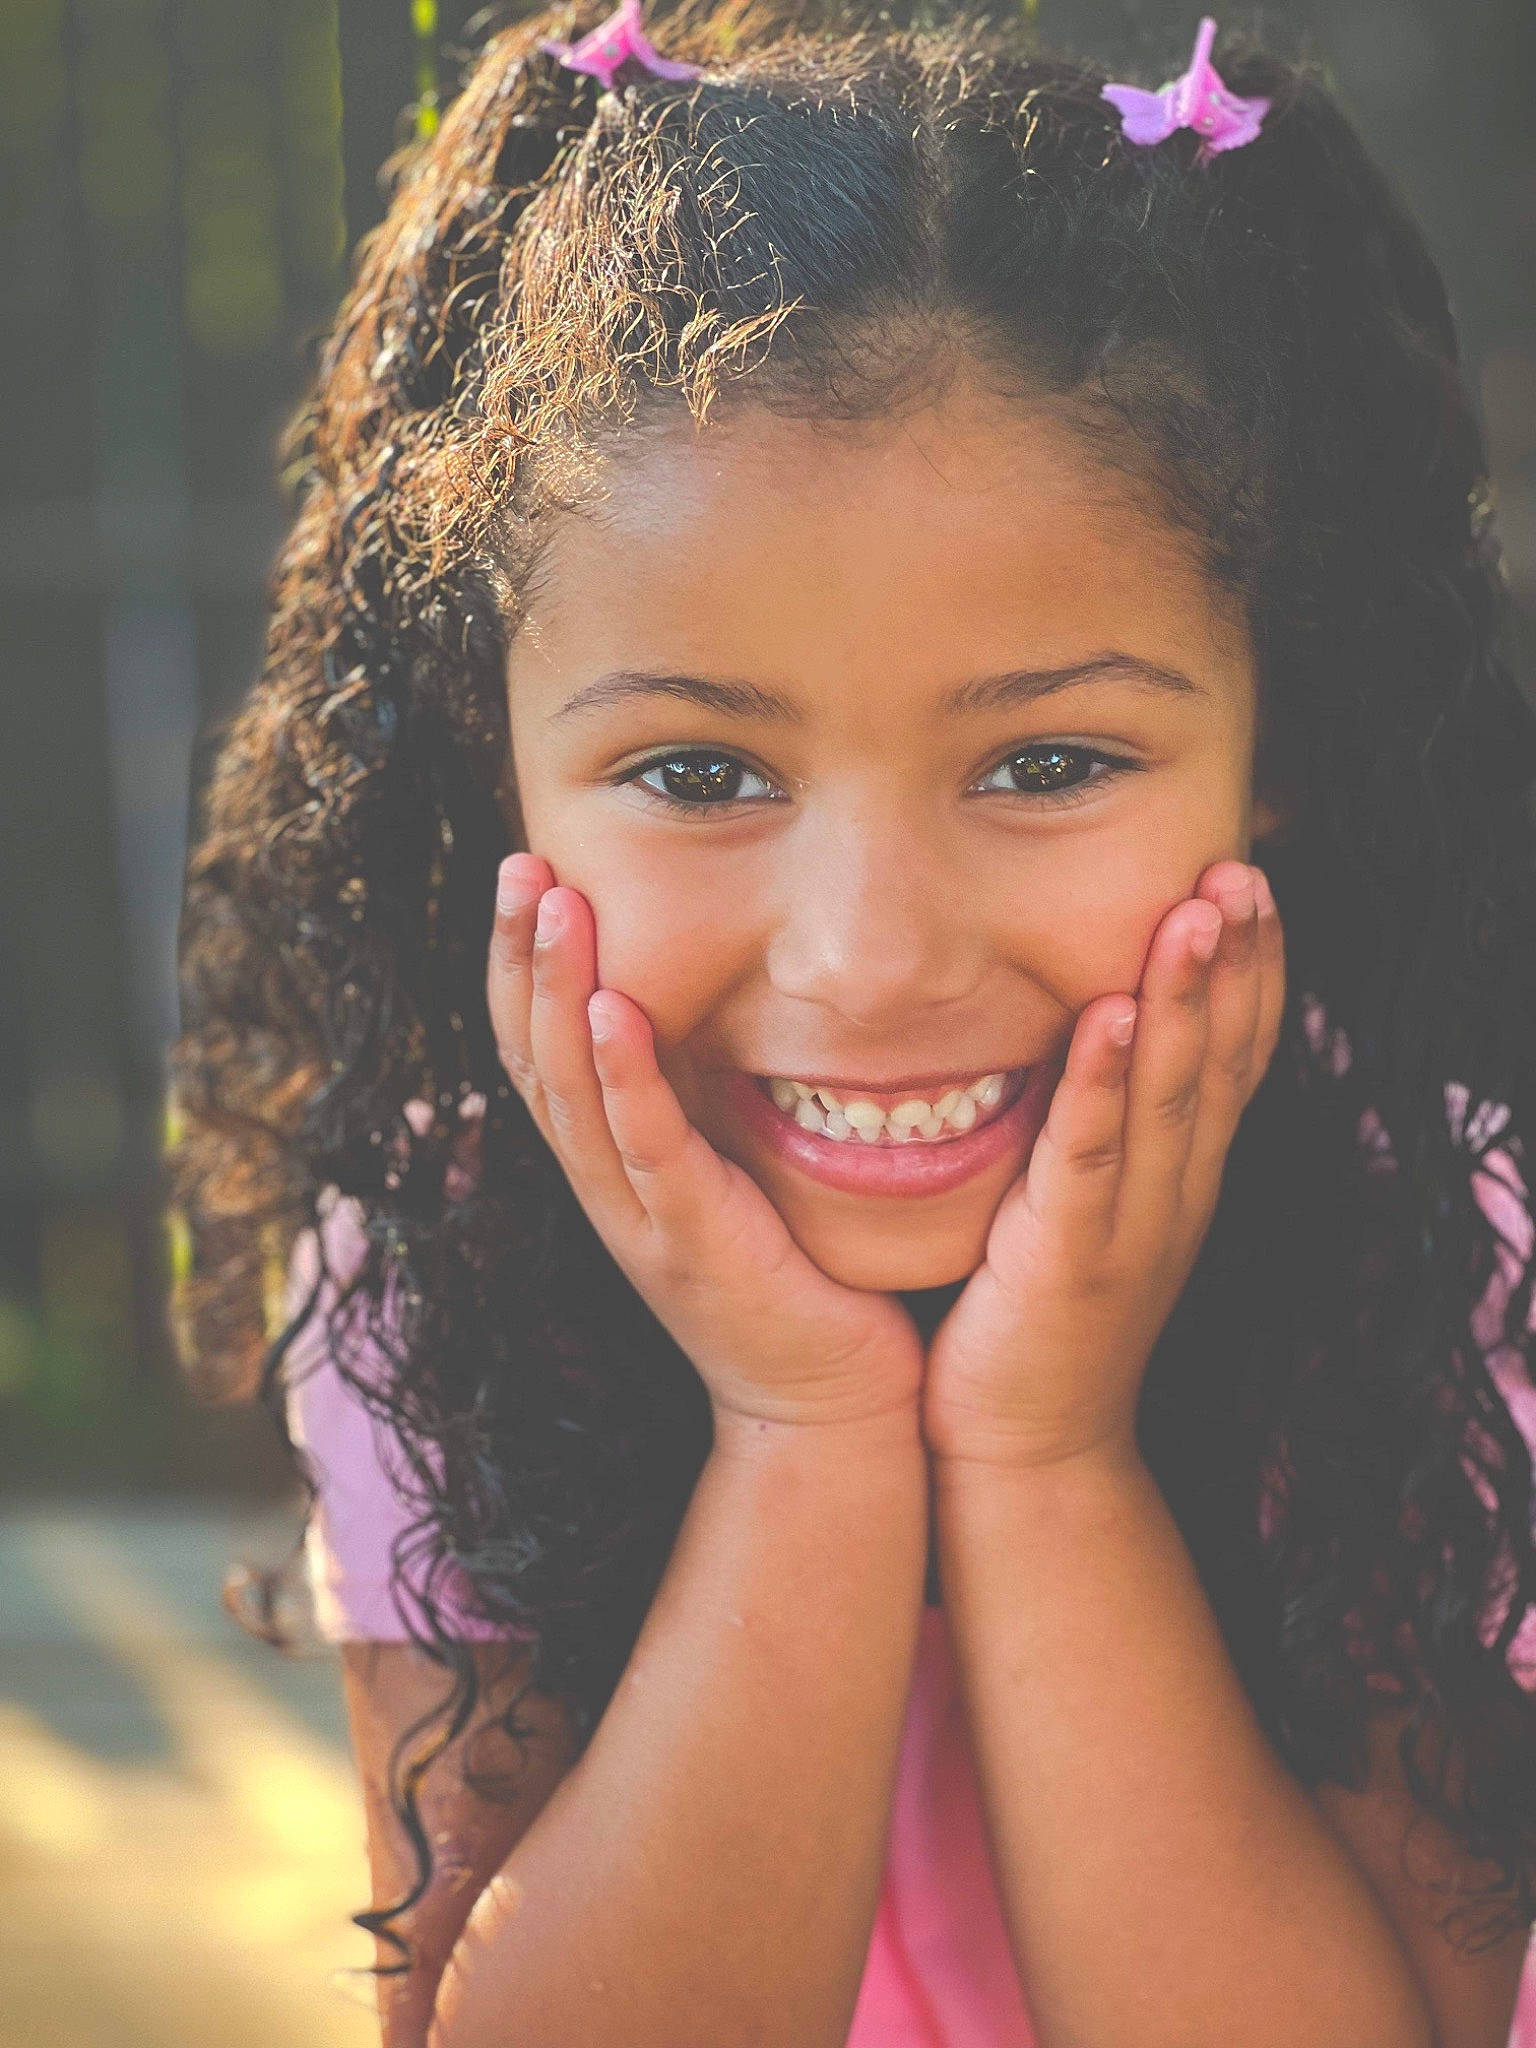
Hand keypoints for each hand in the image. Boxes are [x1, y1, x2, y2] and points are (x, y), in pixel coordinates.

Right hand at [486, 854, 924, 1433]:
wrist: (829, 1410)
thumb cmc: (795, 1284)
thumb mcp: (732, 1179)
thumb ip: (706, 1110)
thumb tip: (702, 1015)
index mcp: (615, 1168)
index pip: (542, 1051)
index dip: (519, 965)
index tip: (526, 874)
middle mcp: (609, 1190)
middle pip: (533, 1059)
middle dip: (518, 957)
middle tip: (518, 862)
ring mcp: (643, 1221)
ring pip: (571, 1094)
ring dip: (554, 993)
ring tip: (550, 903)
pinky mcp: (694, 1247)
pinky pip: (645, 1151)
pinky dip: (621, 1079)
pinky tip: (609, 1011)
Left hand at [921, 860, 1285, 1470]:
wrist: (1028, 1456)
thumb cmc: (1040, 1322)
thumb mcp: (1089, 1212)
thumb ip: (1099, 1134)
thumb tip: (1084, 1032)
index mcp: (1180, 1180)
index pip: (1233, 1057)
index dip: (1251, 970)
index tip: (1250, 881)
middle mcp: (1174, 1197)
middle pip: (1219, 1061)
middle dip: (1235, 961)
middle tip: (1243, 868)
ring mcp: (1129, 1231)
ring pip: (1170, 1097)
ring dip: (1185, 1001)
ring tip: (1196, 912)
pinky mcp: (1067, 1261)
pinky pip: (1089, 1159)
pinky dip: (1103, 1086)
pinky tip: (1109, 1018)